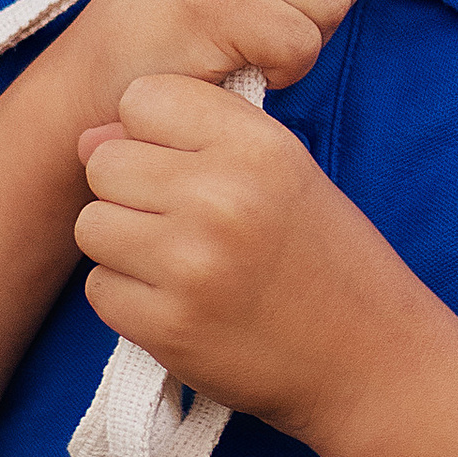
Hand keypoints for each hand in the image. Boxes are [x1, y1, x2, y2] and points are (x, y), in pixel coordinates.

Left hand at [73, 73, 425, 449]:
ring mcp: (191, 265)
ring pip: (92, 226)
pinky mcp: (169, 326)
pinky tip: (179, 304)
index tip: (185, 164)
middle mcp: (221, 197)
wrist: (369, 359)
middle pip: (105, 163)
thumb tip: (87, 137)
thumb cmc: (323, 257)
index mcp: (256, 145)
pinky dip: (128, 299)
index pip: (143, 98)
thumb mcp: (281, 170)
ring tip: (180, 263)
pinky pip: (100, 290)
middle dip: (132, 192)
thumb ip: (193, 138)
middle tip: (183, 222)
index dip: (153, 132)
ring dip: (123, 246)